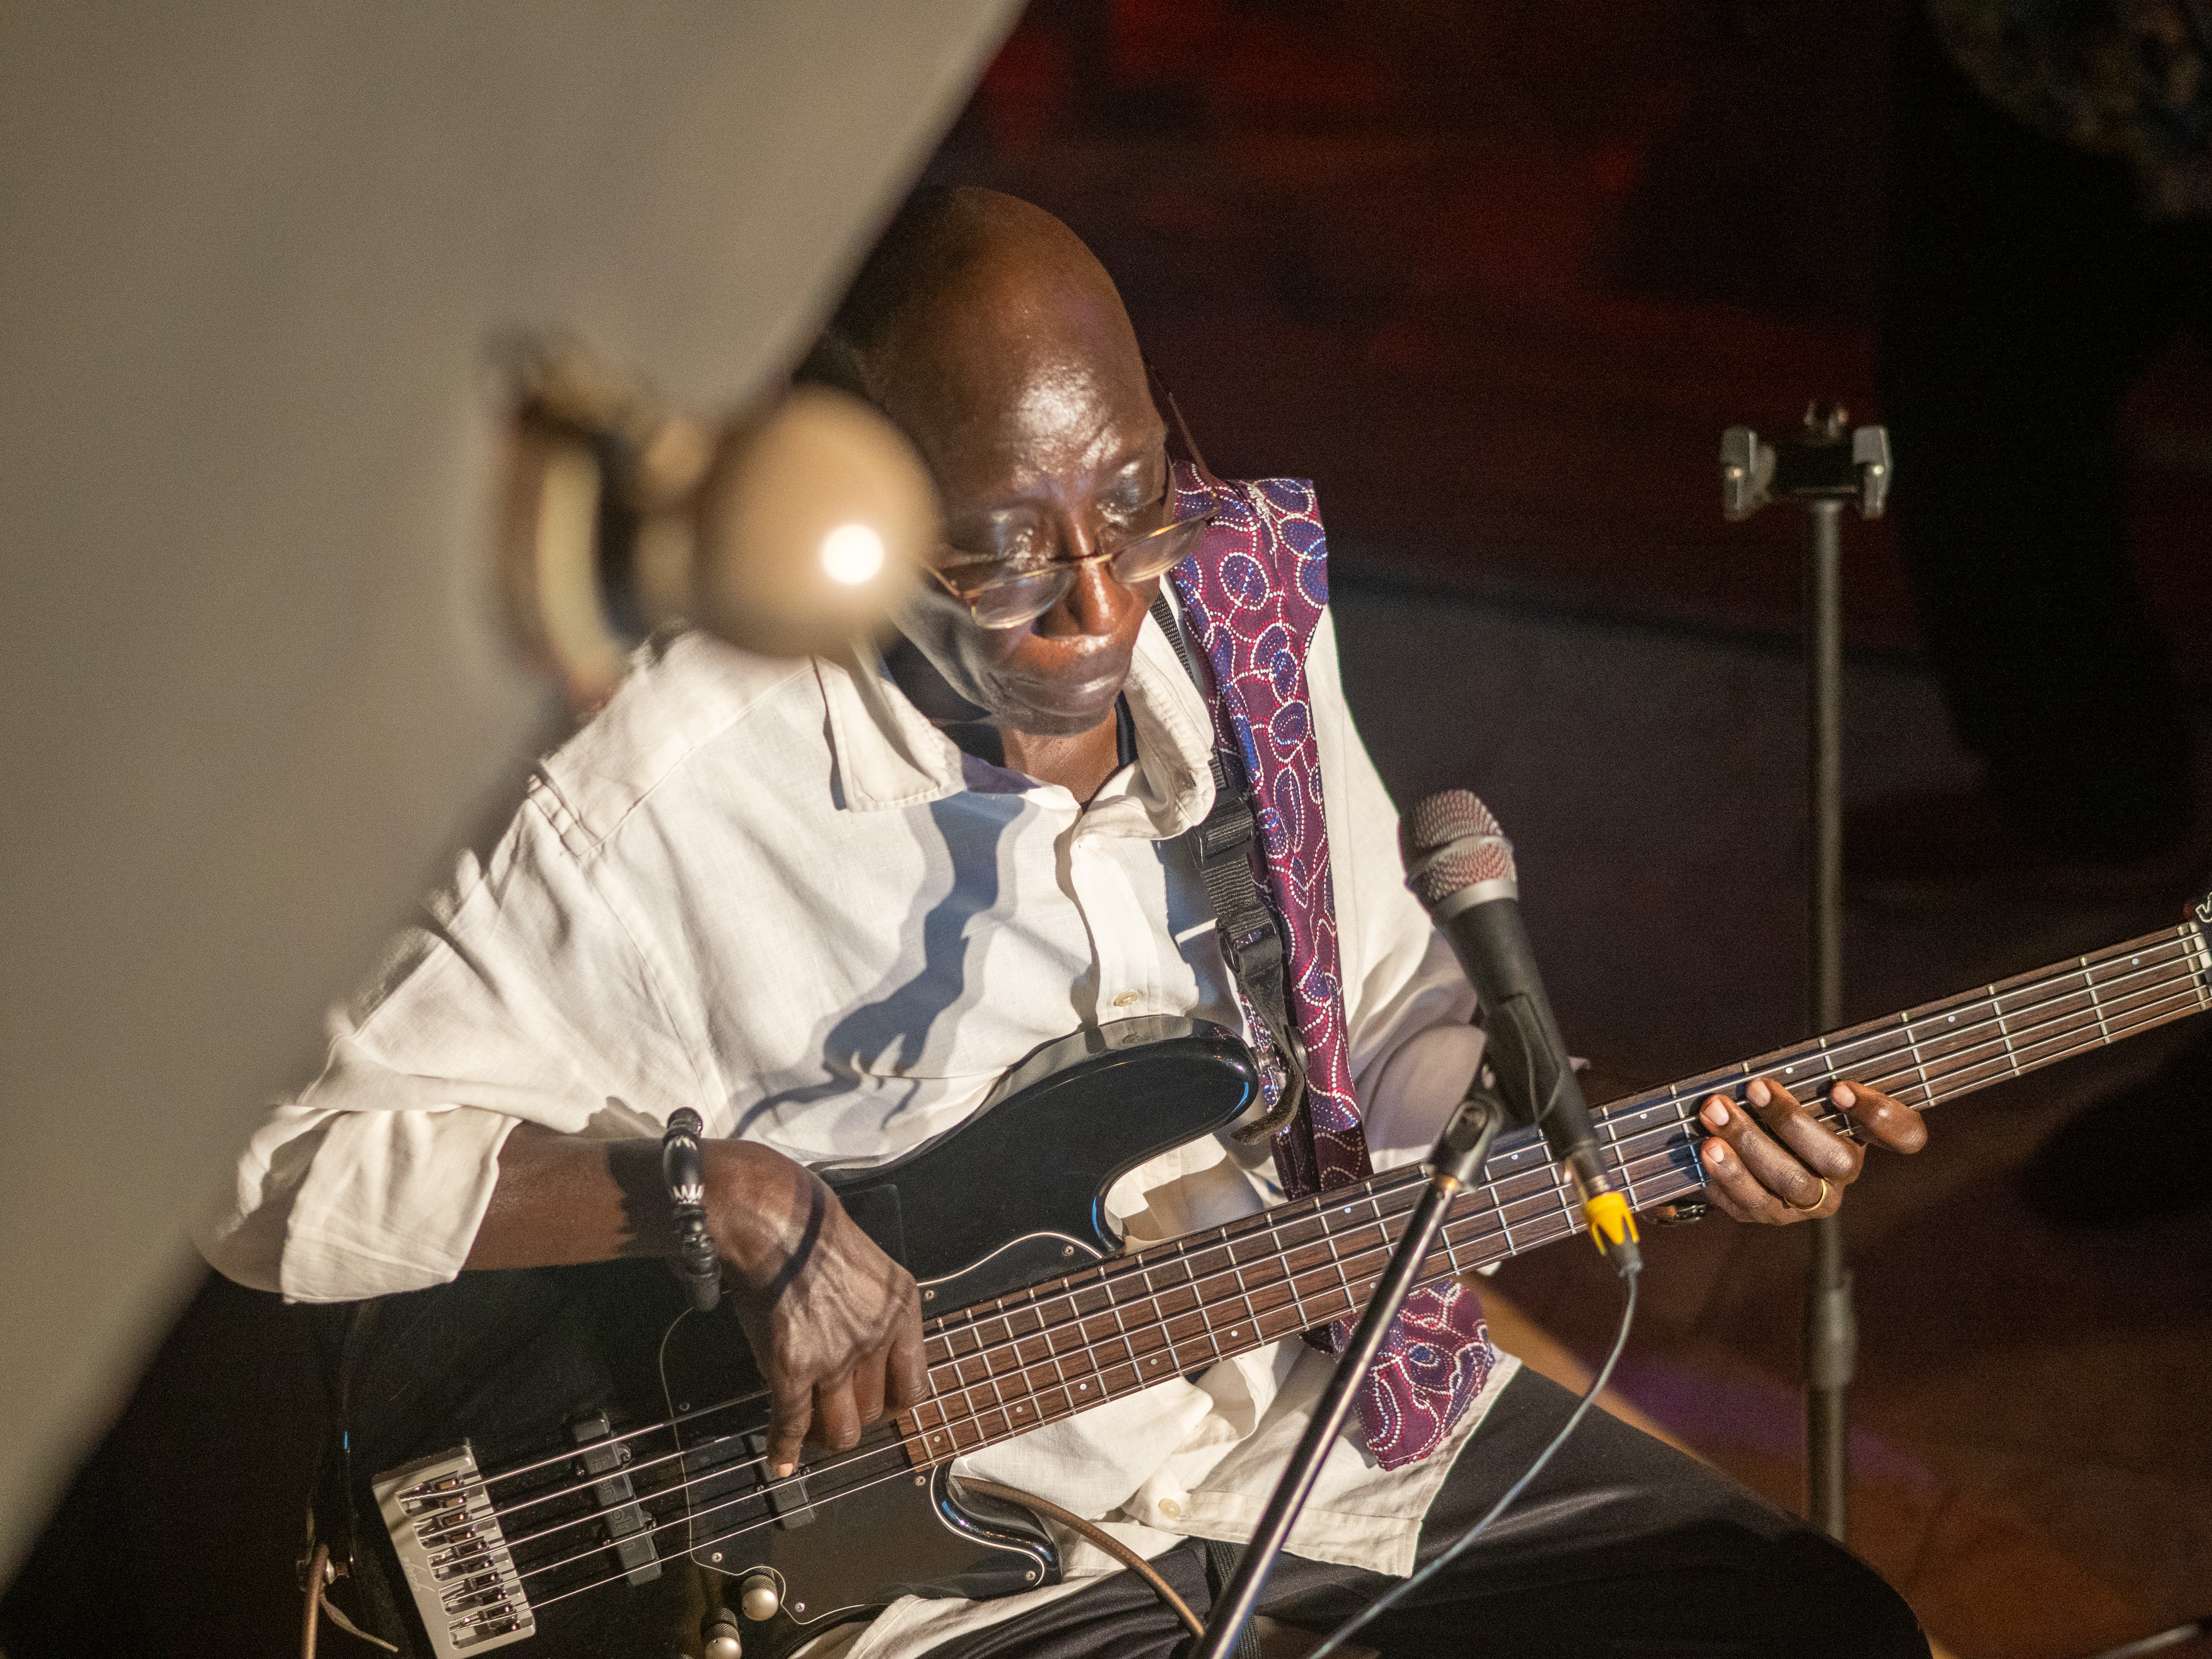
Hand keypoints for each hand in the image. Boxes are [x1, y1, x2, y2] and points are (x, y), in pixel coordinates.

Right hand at [706, 1143, 926, 1475]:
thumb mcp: (870, 1269)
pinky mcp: (793, 1368)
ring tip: (811, 1432)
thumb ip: (874, 1314)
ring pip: (842, 1430)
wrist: (773, 1218)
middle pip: (877, 1412)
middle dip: (855, 1418)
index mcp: (902, 1312)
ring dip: (825, 1436)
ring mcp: (836, 1358)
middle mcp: (876, 1339)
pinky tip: (779, 1459)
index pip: (915, 1386)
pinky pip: (793, 1423)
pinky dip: (784, 1447)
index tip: (877, 1407)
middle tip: (833, 1414)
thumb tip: (865, 1354)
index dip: (893, 1405)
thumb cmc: (814, 1233)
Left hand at [1689, 1075, 1926, 1223]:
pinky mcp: (1768, 1213)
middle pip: (1837, 1161)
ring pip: (1790, 1182)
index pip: (1904, 1133)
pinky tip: (1707, 1148)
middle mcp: (1842, 1174)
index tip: (1839, 1088)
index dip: (1880, 1114)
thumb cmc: (1772, 1105)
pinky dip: (1726, 1174)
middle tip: (1755, 1087)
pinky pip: (1749, 1202)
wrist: (1735, 1144)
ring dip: (1749, 1144)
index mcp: (1861, 1136)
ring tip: (1715, 1113)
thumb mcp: (1794, 1089)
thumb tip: (1771, 1071)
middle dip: (1791, 1121)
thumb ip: (1800, 1079)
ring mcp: (1807, 1201)